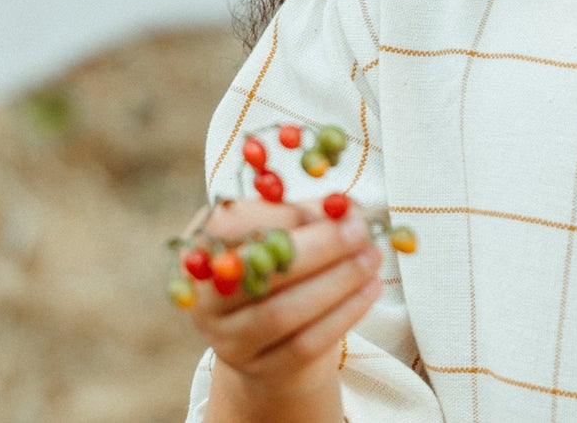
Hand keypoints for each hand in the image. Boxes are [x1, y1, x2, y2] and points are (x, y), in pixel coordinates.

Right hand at [185, 197, 383, 401]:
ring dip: (337, 282)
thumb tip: (344, 209)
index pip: (235, 228)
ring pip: (282, 313)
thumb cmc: (284, 261)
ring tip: (372, 258)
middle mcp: (206, 298)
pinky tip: (370, 289)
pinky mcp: (258, 369)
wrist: (276, 329)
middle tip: (361, 232)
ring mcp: (227, 339)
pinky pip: (303, 345)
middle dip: (320, 249)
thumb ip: (312, 213)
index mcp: (204, 249)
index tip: (337, 207)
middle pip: (262, 273)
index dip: (288, 216)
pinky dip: (343, 314)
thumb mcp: (290, 228)